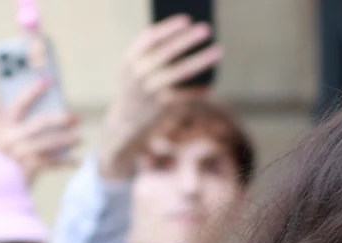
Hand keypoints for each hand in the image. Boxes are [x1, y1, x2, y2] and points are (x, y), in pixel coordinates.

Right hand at [0, 78, 81, 186]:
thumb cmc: (1, 156)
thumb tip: (4, 95)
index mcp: (2, 126)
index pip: (19, 104)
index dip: (33, 91)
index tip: (48, 81)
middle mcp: (10, 138)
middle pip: (40, 123)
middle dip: (60, 118)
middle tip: (76, 117)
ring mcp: (19, 153)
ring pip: (49, 142)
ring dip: (67, 139)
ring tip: (79, 138)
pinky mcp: (29, 168)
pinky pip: (53, 162)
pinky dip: (67, 162)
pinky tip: (78, 161)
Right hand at [98, 16, 223, 181]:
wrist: (123, 123)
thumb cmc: (135, 89)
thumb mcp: (133, 69)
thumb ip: (150, 53)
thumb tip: (184, 37)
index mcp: (130, 59)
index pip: (149, 37)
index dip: (168, 27)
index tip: (187, 19)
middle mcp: (138, 73)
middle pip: (166, 52)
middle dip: (187, 39)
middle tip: (207, 29)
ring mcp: (149, 90)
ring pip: (179, 72)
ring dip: (200, 60)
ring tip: (218, 50)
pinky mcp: (160, 107)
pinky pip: (185, 96)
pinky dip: (198, 91)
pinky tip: (209, 87)